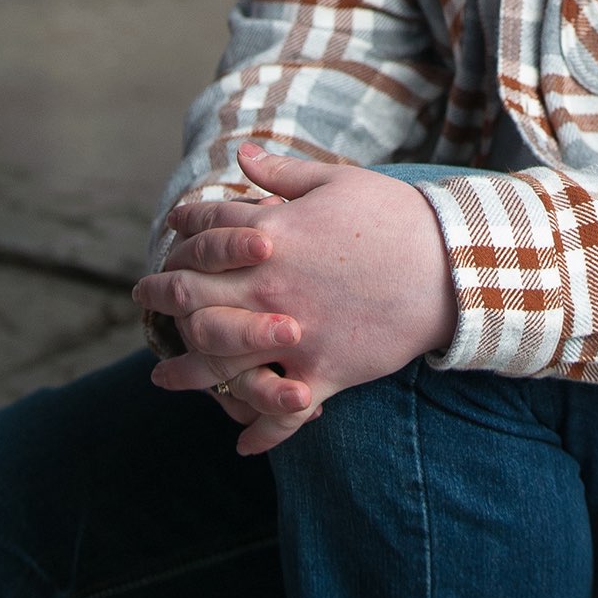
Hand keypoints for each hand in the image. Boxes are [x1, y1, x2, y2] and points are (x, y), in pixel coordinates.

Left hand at [132, 144, 458, 454]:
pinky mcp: (322, 373)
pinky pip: (280, 412)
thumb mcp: (336, 181)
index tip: (170, 238)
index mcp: (270, 232)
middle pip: (192, 296)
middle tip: (144, 298)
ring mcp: (293, 334)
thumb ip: (281, 174)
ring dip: (186, 371)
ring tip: (163, 378)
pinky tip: (240, 443)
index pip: (202, 233)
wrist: (453, 266)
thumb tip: (240, 154)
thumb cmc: (394, 216)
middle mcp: (270, 286)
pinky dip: (259, 431)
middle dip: (161, 296)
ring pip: (219, 361)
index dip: (181, 233)